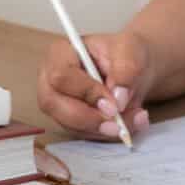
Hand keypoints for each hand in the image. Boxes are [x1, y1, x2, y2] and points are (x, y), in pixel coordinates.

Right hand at [36, 30, 154, 139]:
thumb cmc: (124, 52)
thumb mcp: (130, 50)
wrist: (132, 67)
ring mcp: (56, 102)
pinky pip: (82, 134)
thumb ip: (126, 70)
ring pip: (69, 124)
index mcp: (59, 53)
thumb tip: (119, 100)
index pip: (61, 76)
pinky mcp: (68, 121)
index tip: (114, 104)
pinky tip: (128, 125)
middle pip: (54, 104)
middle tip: (118, 125)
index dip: (86, 92)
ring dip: (102, 129)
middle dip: (89, 119)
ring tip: (134, 120)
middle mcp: (50, 79)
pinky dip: (106, 134)